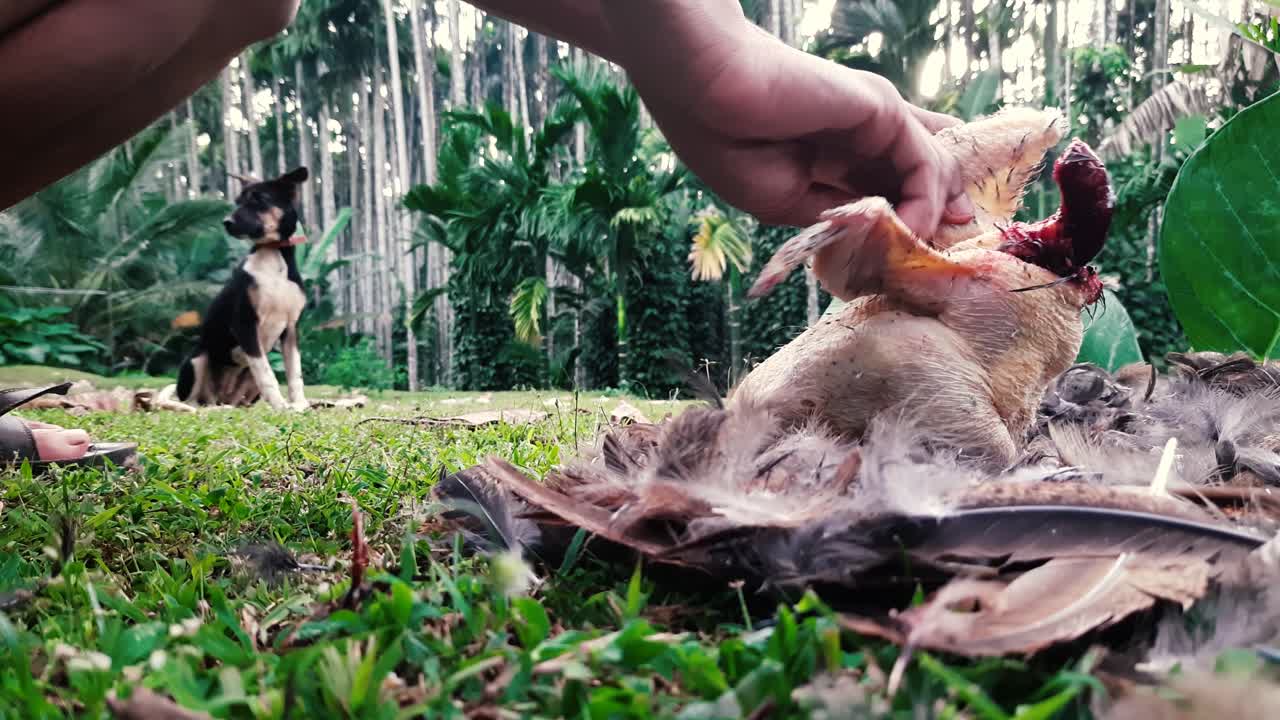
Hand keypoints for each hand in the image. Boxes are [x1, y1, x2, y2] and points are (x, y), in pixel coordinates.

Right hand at [601, 2, 973, 237]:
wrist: (706, 96)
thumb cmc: (727, 146)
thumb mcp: (788, 201)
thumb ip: (839, 214)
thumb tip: (883, 233)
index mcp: (832, 153)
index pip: (886, 187)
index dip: (905, 223)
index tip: (911, 263)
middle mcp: (861, 134)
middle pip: (919, 178)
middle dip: (939, 220)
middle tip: (946, 262)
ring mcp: (876, 120)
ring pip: (933, 172)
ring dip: (937, 218)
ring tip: (925, 255)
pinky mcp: (886, 112)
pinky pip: (925, 166)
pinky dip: (925, 204)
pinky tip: (909, 231)